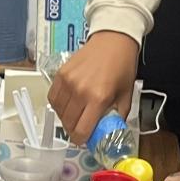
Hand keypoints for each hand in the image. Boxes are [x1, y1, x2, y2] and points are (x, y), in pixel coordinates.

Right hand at [47, 31, 139, 146]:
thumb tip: (109, 131)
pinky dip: (58, 105)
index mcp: (98, 99)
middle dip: (74, 131)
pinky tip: (67, 105)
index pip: (81, 130)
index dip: (81, 140)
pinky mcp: (60, 74)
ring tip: (75, 116)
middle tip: (81, 129)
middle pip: (68, 123)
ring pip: (58, 112)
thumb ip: (117, 116)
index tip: (85, 139)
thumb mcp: (126, 95)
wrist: (113, 40)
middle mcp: (80, 92)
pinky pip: (53, 98)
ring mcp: (67, 82)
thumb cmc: (122, 67)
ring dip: (65, 118)